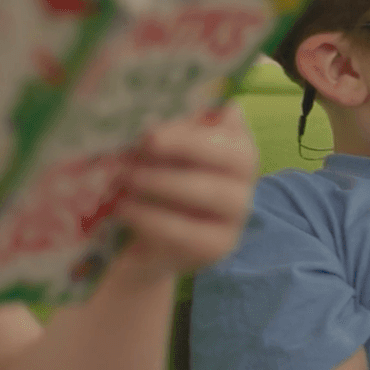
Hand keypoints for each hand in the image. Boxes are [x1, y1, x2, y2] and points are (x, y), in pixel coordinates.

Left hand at [111, 104, 258, 281]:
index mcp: (238, 152)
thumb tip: (158, 121)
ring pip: (209, 193)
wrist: (149, 244)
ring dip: (160, 183)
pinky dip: (150, 218)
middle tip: (132, 156)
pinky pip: (187, 231)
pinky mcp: (217, 248)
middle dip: (178, 153)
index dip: (194, 134)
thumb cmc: (159, 186)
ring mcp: (236, 219)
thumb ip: (170, 133)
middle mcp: (246, 183)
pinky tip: (123, 209)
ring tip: (124, 179)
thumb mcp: (163, 155)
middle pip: (229, 162)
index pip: (233, 136)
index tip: (151, 134)